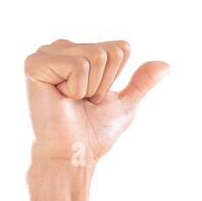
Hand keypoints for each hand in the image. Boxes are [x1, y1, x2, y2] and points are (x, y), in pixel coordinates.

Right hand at [23, 39, 169, 165]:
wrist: (73, 153)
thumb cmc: (94, 132)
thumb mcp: (126, 103)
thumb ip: (142, 81)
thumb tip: (167, 65)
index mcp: (79, 51)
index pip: (121, 48)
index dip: (116, 78)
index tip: (96, 97)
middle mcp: (61, 48)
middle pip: (110, 51)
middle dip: (105, 83)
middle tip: (84, 101)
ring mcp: (45, 54)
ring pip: (96, 56)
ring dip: (91, 88)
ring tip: (72, 100)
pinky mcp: (35, 64)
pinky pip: (78, 65)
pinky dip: (78, 88)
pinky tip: (61, 98)